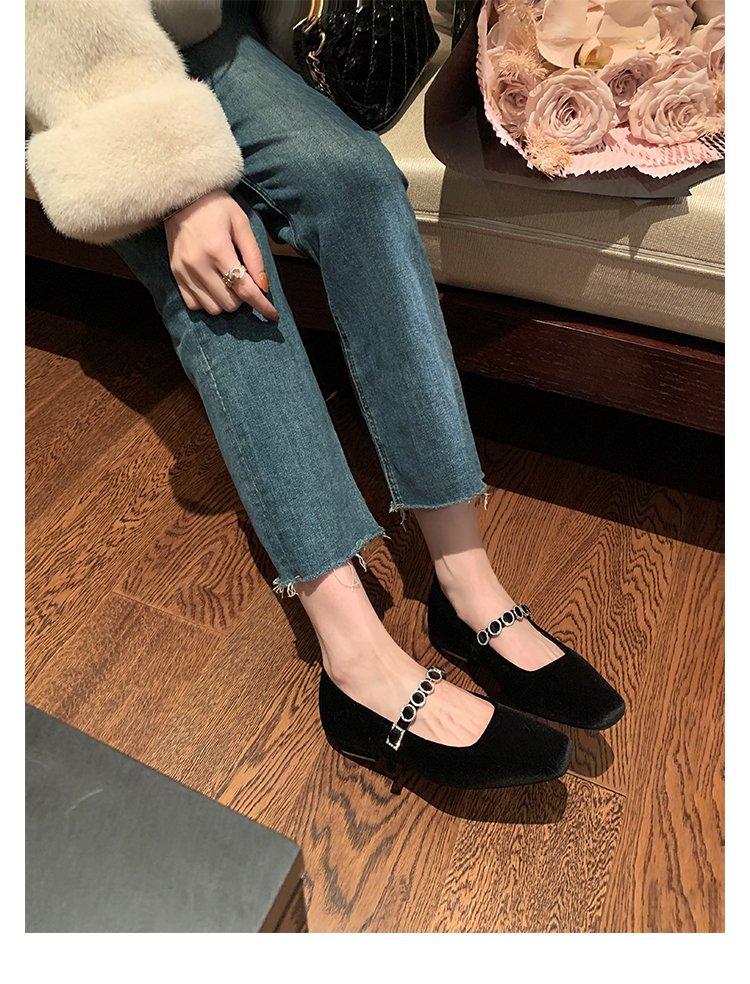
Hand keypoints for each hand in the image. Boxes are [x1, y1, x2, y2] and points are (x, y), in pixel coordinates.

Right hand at [164, 190, 279, 319]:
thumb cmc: (216, 207)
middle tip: (244, 280)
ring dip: (226, 301)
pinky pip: (194, 304)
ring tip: (227, 282)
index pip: (244, 289)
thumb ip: (254, 256)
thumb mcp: (241, 224)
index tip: (273, 315)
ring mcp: (184, 272)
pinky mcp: (175, 274)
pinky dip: (207, 301)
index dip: (262, 305)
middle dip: (242, 297)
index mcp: (218, 249)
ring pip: (212, 308)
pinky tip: (213, 287)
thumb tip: (263, 287)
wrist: (180, 197)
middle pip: (229, 303)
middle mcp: (199, 264)